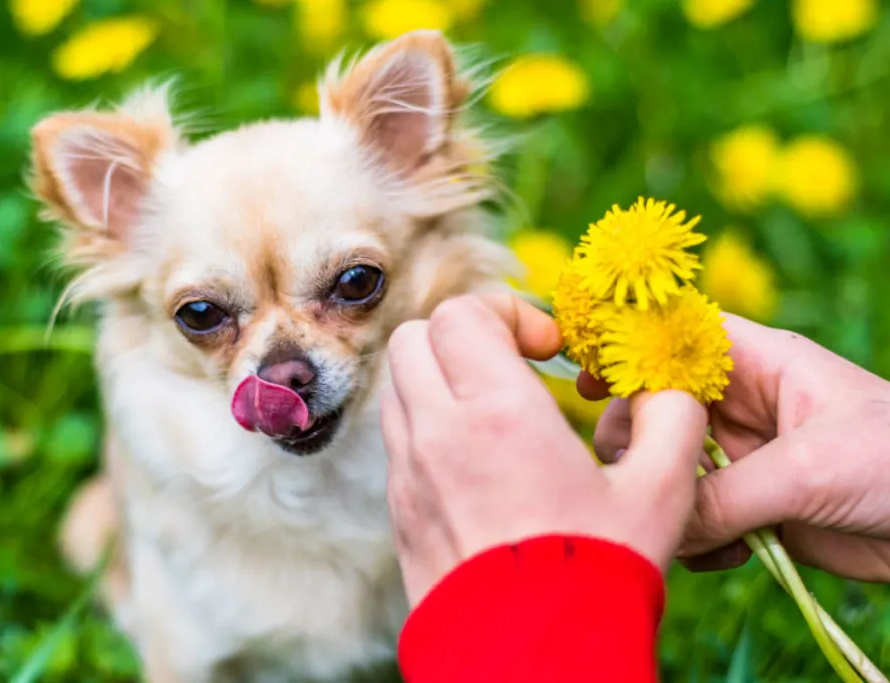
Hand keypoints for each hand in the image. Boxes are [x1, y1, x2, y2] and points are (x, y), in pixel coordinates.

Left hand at [382, 293, 707, 605]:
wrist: (533, 660)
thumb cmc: (599, 575)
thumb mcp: (661, 491)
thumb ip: (671, 417)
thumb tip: (664, 383)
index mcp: (498, 413)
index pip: (462, 313)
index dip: (506, 313)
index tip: (545, 351)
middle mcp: (438, 432)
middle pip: (416, 336)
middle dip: (465, 336)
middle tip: (514, 369)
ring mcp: (408, 471)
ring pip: (399, 384)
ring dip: (442, 377)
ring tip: (495, 413)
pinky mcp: (399, 508)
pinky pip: (398, 437)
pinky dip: (428, 424)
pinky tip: (478, 460)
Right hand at [582, 314, 889, 581]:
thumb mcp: (808, 469)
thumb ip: (725, 493)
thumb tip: (662, 519)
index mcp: (760, 364)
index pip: (677, 337)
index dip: (628, 347)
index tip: (585, 374)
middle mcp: (743, 406)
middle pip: (658, 408)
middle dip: (640, 441)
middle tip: (637, 472)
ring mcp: (745, 458)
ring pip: (671, 468)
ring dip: (671, 500)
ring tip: (694, 530)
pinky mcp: (754, 508)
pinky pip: (697, 517)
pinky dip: (698, 538)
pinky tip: (728, 555)